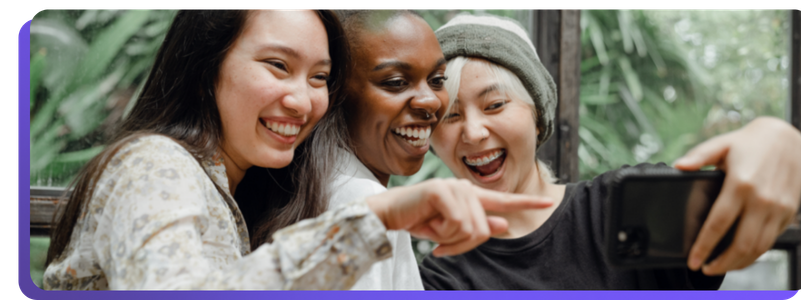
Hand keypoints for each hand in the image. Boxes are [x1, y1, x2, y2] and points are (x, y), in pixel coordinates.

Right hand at [365, 178, 552, 256]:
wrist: (388, 214)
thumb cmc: (418, 219)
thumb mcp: (450, 229)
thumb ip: (477, 226)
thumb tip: (504, 225)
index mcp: (470, 196)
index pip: (503, 200)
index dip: (527, 202)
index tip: (548, 201)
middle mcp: (465, 188)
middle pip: (483, 230)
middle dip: (462, 245)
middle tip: (440, 242)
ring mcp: (454, 187)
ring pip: (471, 229)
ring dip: (449, 239)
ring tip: (432, 230)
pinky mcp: (441, 191)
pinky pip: (456, 223)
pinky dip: (441, 233)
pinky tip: (427, 225)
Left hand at [674, 116, 800, 274]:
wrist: (791, 139)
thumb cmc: (753, 143)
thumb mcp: (723, 144)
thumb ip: (699, 156)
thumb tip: (679, 166)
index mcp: (741, 185)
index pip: (718, 224)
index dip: (704, 246)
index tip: (693, 259)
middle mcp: (762, 200)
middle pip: (741, 245)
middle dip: (721, 263)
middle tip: (704, 268)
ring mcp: (778, 209)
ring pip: (758, 248)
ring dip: (738, 263)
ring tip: (719, 266)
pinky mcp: (788, 213)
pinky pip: (771, 241)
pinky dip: (755, 254)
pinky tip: (740, 256)